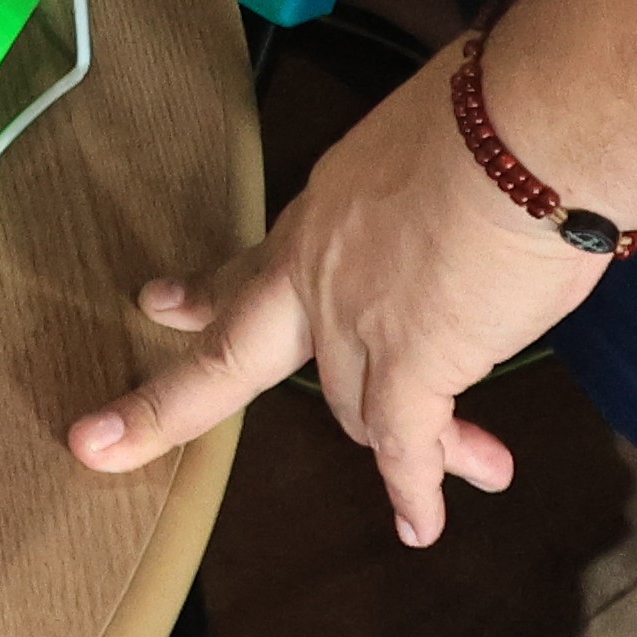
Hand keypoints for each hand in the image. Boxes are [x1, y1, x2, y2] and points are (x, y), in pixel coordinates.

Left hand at [70, 54, 605, 545]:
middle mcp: (318, 268)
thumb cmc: (501, 113)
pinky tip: (419, 524)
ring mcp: (352, 321)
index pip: (257, 262)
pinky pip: (404, 442)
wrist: (525, 134)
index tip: (159, 302)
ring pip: (353, 404)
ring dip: (407, 445)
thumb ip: (431, 183)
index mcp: (323, 211)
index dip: (208, 289)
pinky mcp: (410, 366)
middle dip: (180, 397)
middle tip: (112, 433)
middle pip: (242, 346)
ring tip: (437, 491)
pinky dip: (416, 485)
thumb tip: (479, 180)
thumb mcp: (432, 139)